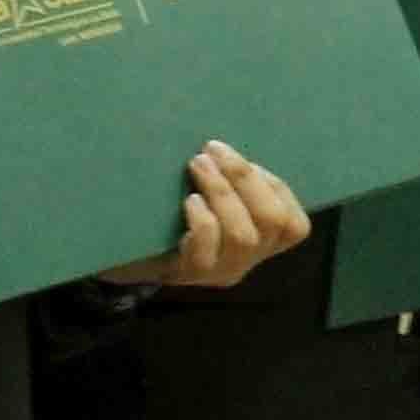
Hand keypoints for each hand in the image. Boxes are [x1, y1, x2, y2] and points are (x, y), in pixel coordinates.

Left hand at [100, 142, 309, 288]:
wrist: (124, 252)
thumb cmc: (170, 214)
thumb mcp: (209, 196)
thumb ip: (229, 180)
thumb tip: (224, 144)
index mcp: (259, 242)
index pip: (294, 225)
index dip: (276, 187)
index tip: (244, 160)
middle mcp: (246, 261)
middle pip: (273, 222)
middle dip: (245, 179)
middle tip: (213, 149)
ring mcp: (219, 271)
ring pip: (242, 236)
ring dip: (222, 192)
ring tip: (196, 165)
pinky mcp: (189, 274)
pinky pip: (206, 249)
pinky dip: (202, 220)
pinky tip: (187, 202)